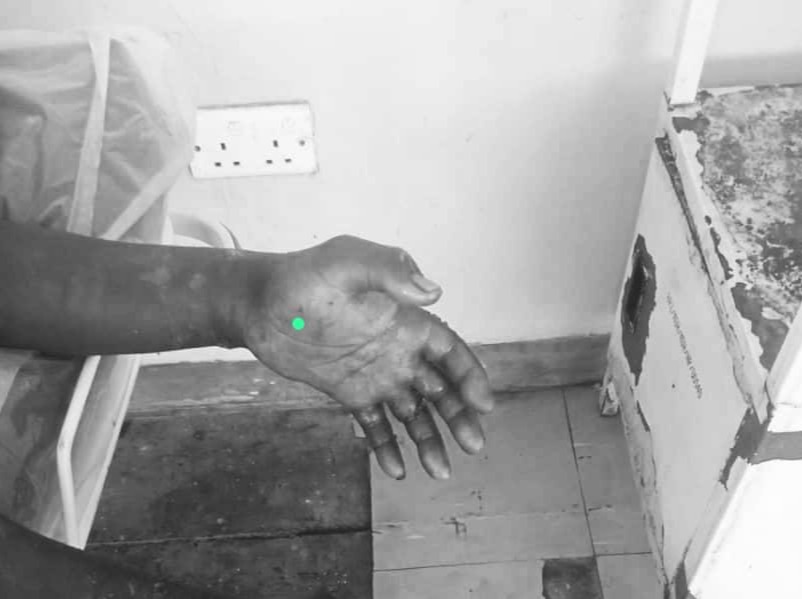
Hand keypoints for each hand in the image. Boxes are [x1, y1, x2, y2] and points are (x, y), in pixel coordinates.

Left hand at [241, 235, 494, 479]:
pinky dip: (386, 446)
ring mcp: (375, 374)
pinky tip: (397, 470)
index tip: (483, 406)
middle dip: (459, 416)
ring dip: (429, 439)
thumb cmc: (303, 276)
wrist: (258, 304)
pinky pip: (375, 424)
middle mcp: (398, 351)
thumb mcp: (346, 261)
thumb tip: (434, 292)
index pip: (450, 351)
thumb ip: (388, 270)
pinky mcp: (350, 393)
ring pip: (412, 412)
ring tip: (440, 472)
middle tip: (473, 445)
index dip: (471, 377)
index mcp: (405, 321)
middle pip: (440, 387)